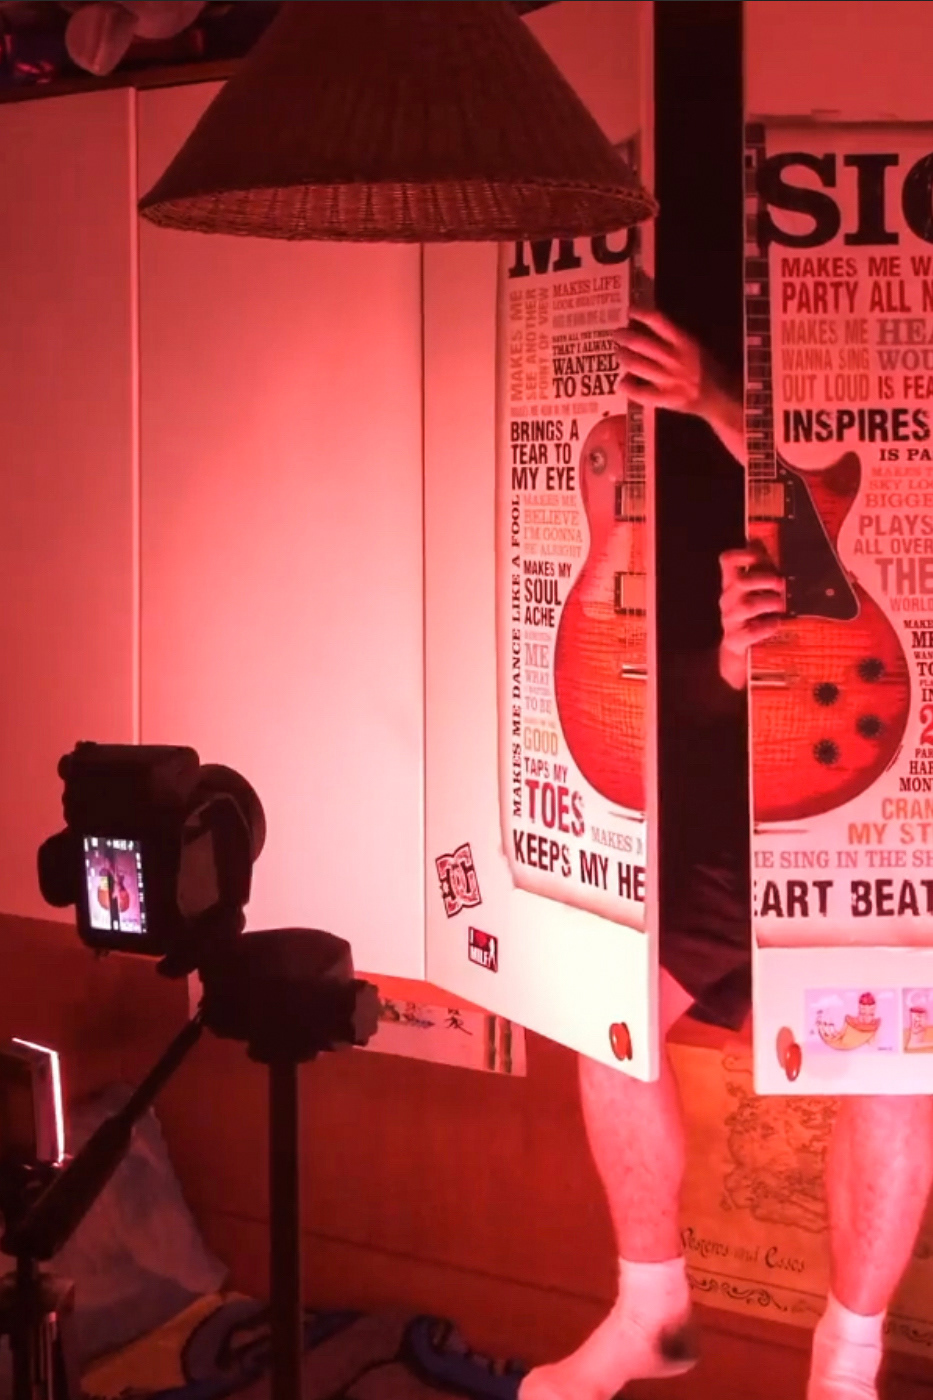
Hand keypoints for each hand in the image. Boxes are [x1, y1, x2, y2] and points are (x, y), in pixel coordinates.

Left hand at [612, 310, 745, 464]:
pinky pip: (638, 392)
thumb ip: (674, 338)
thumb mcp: (695, 347)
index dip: (640, 313)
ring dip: (622, 356)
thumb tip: (646, 327)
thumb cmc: (706, 369)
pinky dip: (626, 386)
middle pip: (640, 343)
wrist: (720, 398)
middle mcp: (675, 359)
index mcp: (685, 343)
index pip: (658, 322)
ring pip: (635, 364)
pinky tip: (622, 382)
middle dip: (624, 336)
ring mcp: (668, 380)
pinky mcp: (664, 399)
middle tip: (617, 334)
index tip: (629, 310)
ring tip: (619, 353)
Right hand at [718, 545, 784, 689]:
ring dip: (768, 602)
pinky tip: (775, 624)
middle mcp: (728, 600)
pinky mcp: (735, 640)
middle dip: (764, 580)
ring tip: (781, 606)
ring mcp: (730, 620)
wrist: (739, 653)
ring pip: (746, 605)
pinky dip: (766, 626)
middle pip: (740, 581)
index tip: (760, 558)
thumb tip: (758, 539)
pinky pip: (751, 631)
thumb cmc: (751, 617)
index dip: (743, 554)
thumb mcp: (754, 591)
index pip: (728, 561)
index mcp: (732, 584)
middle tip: (781, 585)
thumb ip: (758, 567)